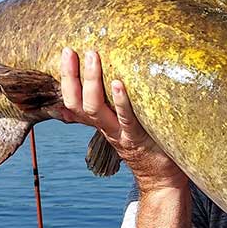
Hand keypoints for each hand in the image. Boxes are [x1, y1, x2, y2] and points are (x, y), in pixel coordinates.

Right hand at [58, 47, 187, 192]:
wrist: (160, 177)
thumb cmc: (145, 143)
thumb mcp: (122, 124)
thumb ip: (110, 109)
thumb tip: (98, 91)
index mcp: (100, 121)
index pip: (72, 100)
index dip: (66, 78)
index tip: (66, 51)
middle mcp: (105, 126)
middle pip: (78, 102)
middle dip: (71, 76)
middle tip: (72, 50)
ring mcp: (120, 132)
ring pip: (96, 109)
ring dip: (93, 82)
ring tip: (94, 57)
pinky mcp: (138, 137)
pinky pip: (126, 118)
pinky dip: (121, 101)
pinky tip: (119, 84)